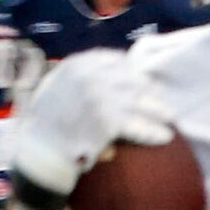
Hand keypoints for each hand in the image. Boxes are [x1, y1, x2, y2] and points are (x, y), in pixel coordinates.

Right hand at [7, 49, 170, 206]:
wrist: (40, 149)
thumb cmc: (50, 119)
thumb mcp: (59, 84)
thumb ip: (85, 75)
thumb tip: (117, 70)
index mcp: (78, 64)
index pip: (118, 61)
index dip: (135, 73)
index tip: (145, 83)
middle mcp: (89, 76)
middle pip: (133, 81)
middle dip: (150, 93)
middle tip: (162, 103)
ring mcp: (100, 97)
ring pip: (141, 102)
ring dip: (159, 112)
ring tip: (169, 118)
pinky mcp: (108, 122)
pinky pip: (138, 126)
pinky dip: (153, 132)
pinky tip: (164, 136)